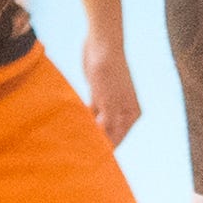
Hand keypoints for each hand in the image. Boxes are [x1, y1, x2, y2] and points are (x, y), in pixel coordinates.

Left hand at [82, 29, 143, 148]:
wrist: (101, 43)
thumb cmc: (108, 72)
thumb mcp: (108, 102)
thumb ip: (106, 126)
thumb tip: (103, 146)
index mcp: (131, 114)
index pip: (116, 139)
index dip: (103, 149)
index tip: (85, 159)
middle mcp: (124, 111)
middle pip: (108, 133)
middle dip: (94, 141)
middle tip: (75, 153)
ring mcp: (111, 103)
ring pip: (98, 123)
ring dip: (87, 130)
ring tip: (71, 142)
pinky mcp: (99, 95)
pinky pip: (90, 113)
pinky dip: (83, 118)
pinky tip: (71, 125)